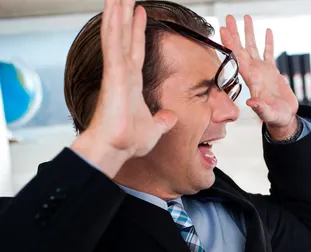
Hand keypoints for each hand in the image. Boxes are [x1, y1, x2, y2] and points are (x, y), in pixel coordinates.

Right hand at [73, 0, 176, 176]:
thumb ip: (161, 120)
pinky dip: (113, 24)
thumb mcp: (154, 128)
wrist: (115, 148)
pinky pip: (113, 43)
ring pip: (117, 34)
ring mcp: (116, 71)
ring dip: (117, 12)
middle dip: (126, 14)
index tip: (140, 13)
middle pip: (125, 36)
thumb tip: (169, 118)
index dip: (138, 31)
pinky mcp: (113, 73)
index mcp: (132, 83)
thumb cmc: (128, 141)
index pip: (136, 50)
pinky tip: (113, 7)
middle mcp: (123, 73)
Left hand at [220, 15, 298, 138]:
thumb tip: (250, 103)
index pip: (237, 57)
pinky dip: (268, 42)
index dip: (230, 44)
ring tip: (247, 17)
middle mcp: (254, 72)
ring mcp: (262, 71)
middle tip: (229, 17)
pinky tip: (267, 31)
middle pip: (242, 48)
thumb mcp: (267, 113)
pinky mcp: (272, 72)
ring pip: (254, 47)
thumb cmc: (275, 117)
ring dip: (249, 33)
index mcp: (250, 79)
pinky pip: (269, 53)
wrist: (283, 118)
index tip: (224, 30)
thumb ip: (259, 107)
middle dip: (235, 33)